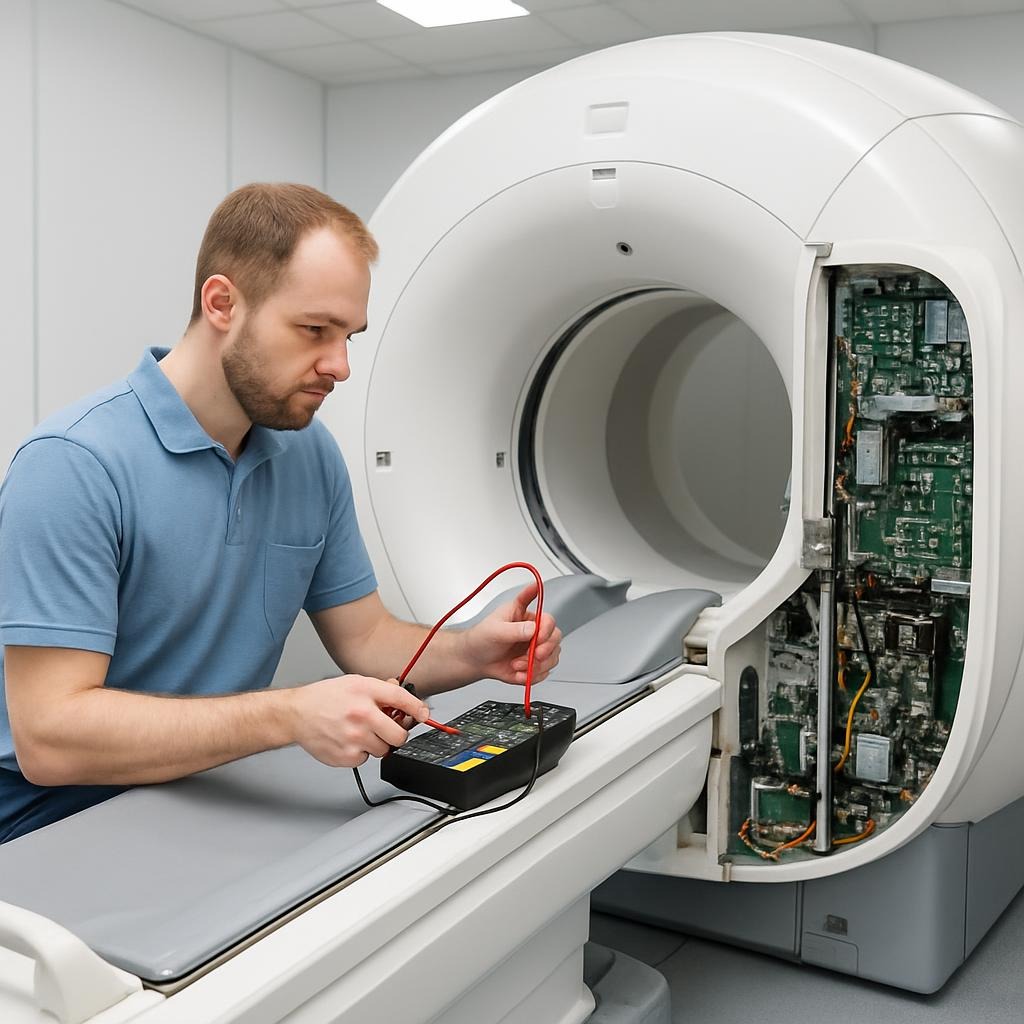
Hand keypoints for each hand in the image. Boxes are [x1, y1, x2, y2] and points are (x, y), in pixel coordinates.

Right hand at [290, 675, 428, 766]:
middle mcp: (361, 714)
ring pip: (384, 750)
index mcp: (365, 692)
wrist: (296, 714)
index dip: (418, 709)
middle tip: (387, 729)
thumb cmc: (325, 698)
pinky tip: (348, 740)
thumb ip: (381, 690)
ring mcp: (354, 738)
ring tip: (360, 732)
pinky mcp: (345, 756)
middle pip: (399, 735)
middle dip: (397, 734)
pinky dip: (360, 753)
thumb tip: (403, 697)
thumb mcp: (355, 683)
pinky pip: (366, 759)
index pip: (401, 699)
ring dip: (377, 743)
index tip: (423, 714)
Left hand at [461, 583, 561, 686]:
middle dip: (546, 649)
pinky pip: (544, 673)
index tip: (538, 636)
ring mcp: (536, 649)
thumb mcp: (495, 630)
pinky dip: (531, 676)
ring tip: (516, 664)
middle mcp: (535, 632)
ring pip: (552, 657)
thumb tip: (532, 629)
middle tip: (534, 655)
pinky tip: (517, 672)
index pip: (547, 619)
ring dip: (536, 665)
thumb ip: (514, 629)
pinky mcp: (535, 665)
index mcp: (526, 617)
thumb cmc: (482, 638)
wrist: (475, 659)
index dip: (546, 628)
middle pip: (555, 638)